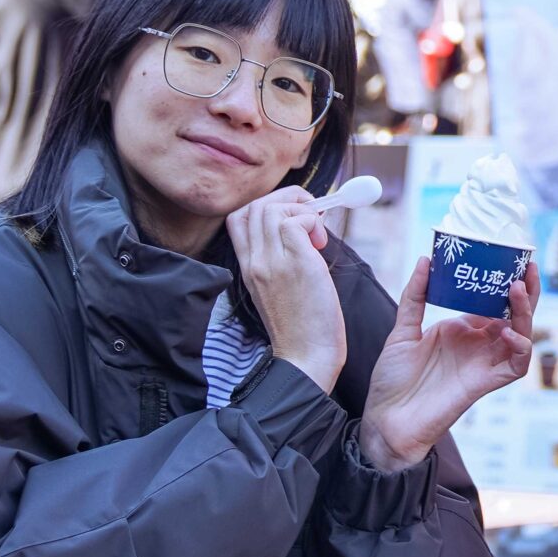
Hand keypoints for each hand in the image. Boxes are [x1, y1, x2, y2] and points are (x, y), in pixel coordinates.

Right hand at [229, 189, 346, 392]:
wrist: (306, 356)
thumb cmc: (302, 325)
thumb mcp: (279, 287)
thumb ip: (281, 259)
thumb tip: (303, 230)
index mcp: (248, 267)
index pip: (237, 219)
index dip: (266, 206)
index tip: (293, 217)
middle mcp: (255, 261)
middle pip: (255, 206)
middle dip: (287, 199)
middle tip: (310, 218)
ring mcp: (272, 261)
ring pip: (272, 207)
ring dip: (301, 209)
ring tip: (316, 235)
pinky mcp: (296, 263)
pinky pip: (297, 220)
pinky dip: (312, 221)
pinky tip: (320, 244)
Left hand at [359, 256, 536, 473]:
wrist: (386, 420)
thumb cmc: (393, 380)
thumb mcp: (402, 330)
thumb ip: (415, 296)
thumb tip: (426, 260)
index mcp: (461, 330)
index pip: (492, 301)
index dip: (504, 282)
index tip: (507, 258)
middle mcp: (478, 345)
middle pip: (513, 314)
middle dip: (525, 291)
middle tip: (526, 267)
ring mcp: (484, 363)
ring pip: (521, 335)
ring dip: (525, 313)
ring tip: (518, 289)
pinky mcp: (486, 383)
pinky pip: (517, 366)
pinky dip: (520, 347)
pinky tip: (508, 332)